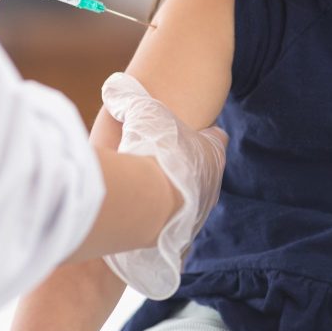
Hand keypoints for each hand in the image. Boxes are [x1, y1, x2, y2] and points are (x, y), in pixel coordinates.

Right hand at [100, 72, 226, 298]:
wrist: (150, 204)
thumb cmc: (152, 152)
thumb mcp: (141, 112)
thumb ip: (128, 98)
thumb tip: (115, 88)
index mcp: (212, 152)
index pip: (216, 139)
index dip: (200, 134)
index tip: (178, 134)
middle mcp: (211, 185)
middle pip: (202, 174)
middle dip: (183, 170)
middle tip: (155, 164)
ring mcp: (199, 215)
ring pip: (189, 204)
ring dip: (170, 199)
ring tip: (142, 194)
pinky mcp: (181, 241)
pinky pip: (172, 229)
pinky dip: (159, 225)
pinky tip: (137, 219)